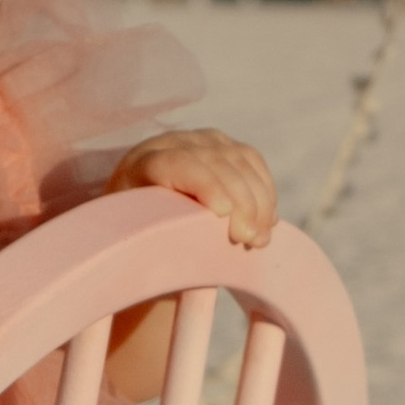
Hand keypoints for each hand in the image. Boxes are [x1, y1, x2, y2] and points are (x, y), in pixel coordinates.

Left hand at [110, 126, 276, 247]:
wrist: (140, 213)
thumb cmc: (136, 238)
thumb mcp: (136, 242)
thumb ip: (155, 244)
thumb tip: (185, 265)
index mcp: (142, 164)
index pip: (178, 164)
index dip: (205, 184)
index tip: (223, 215)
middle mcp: (171, 143)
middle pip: (215, 163)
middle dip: (240, 202)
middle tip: (250, 240)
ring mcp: (200, 140)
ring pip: (239, 162)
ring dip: (258, 201)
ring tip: (260, 240)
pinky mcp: (223, 145)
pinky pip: (253, 162)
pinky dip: (265, 192)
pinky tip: (268, 222)